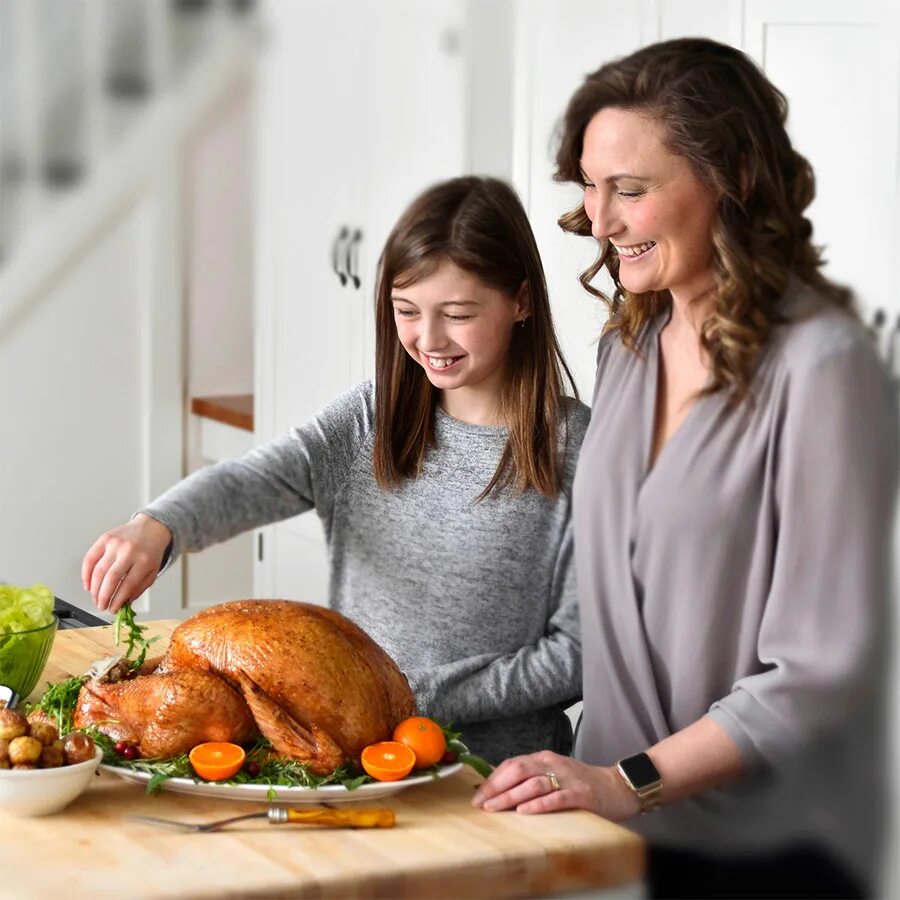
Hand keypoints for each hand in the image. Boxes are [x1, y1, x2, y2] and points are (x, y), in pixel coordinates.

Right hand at [82, 514, 171, 612]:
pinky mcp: (104, 539)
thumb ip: (139, 588)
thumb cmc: (151, 551)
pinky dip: (86, 574)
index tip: (113, 609)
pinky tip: (88, 585)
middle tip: (101, 606)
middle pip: (111, 579)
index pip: (127, 585)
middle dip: (103, 597)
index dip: (117, 600)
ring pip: (99, 570)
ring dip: (94, 589)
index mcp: (144, 560)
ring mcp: (115, 544)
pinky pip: (90, 558)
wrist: (151, 527)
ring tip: (95, 598)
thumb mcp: (153, 571)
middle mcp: (129, 551)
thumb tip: (123, 603)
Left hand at [471, 751, 640, 819]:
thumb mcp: (554, 774)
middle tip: (481, 804)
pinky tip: (525, 811)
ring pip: (534, 783)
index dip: (492, 779)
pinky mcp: (581, 794)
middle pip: (518, 770)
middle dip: (496, 787)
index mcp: (543, 758)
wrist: (618, 786)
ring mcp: (567, 778)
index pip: (511, 764)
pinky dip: (539, 804)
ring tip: (495, 808)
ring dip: (511, 796)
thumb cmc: (582, 783)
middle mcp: (553, 764)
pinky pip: (557, 797)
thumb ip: (532, 778)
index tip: (477, 796)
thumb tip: (500, 791)